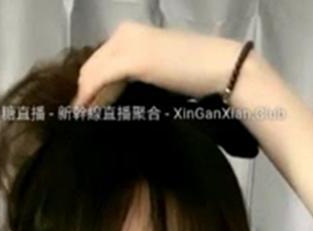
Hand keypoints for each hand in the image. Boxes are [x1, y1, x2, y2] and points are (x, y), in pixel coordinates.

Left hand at [70, 21, 246, 107]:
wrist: (228, 69)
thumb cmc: (205, 70)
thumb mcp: (166, 64)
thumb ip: (146, 67)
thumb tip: (131, 87)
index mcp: (134, 31)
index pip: (103, 56)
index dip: (95, 80)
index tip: (92, 102)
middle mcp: (126, 32)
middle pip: (93, 64)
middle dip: (86, 89)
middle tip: (85, 113)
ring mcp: (128, 46)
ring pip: (92, 72)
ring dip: (86, 95)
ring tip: (86, 116)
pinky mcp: (133, 62)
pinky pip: (99, 80)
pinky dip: (90, 96)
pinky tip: (87, 112)